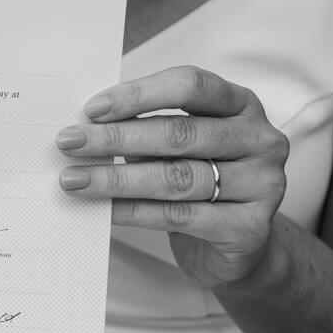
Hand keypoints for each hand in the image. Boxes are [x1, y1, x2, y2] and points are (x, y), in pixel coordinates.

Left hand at [55, 65, 289, 287]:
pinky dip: (134, 211)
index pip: (190, 85)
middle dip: (116, 138)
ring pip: (177, 178)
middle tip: (69, 143)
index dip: (139, 95)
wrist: (239, 247)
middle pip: (180, 133)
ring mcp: (263, 184)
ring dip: (116, 179)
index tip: (91, 109)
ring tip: (73, 179)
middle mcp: (259, 139)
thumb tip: (85, 126)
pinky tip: (102, 210)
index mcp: (240, 104)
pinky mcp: (250, 228)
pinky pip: (180, 217)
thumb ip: (144, 130)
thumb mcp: (177, 147)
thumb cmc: (200, 182)